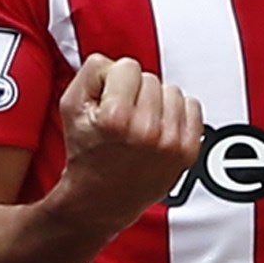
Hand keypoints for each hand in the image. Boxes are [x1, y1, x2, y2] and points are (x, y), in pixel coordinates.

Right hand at [52, 55, 203, 232]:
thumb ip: (92, 70)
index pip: (127, 66)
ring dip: (156, 102)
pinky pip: (192, 106)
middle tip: (122, 118)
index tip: (107, 103)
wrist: (101, 199)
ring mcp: (170, 143)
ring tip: (140, 123)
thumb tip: (118, 62)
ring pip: (172, 90)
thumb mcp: (71, 105)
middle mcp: (146, 131)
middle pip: (150, 78)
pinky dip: (177, 113)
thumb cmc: (85, 150)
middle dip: (134, 92)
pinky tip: (158, 128)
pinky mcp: (187, 152)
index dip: (113, 81)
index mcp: (116, 118)